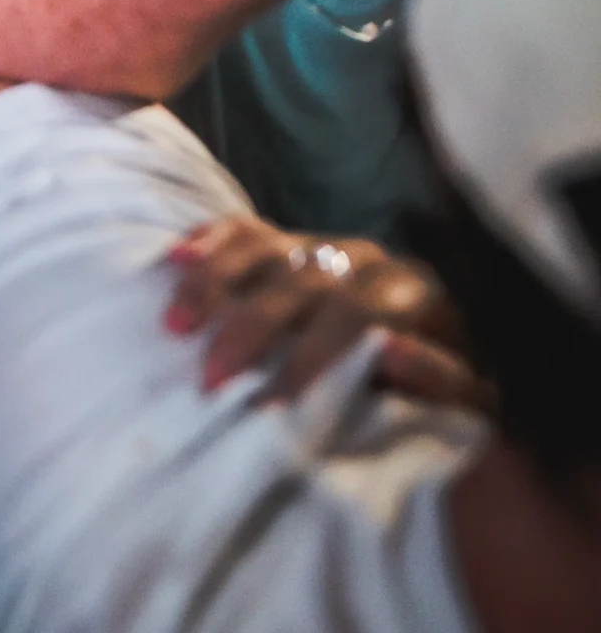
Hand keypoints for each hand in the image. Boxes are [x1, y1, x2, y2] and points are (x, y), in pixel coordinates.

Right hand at [165, 216, 481, 403]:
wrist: (437, 348)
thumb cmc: (440, 386)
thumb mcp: (459, 394)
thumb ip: (433, 375)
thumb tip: (390, 350)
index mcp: (409, 292)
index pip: (352, 315)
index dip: (309, 358)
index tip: (268, 403)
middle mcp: (363, 258)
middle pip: (297, 280)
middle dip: (248, 328)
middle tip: (209, 376)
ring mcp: (320, 244)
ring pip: (263, 248)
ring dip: (212, 283)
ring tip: (174, 324)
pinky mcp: (289, 241)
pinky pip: (243, 229)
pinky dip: (207, 241)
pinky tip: (173, 258)